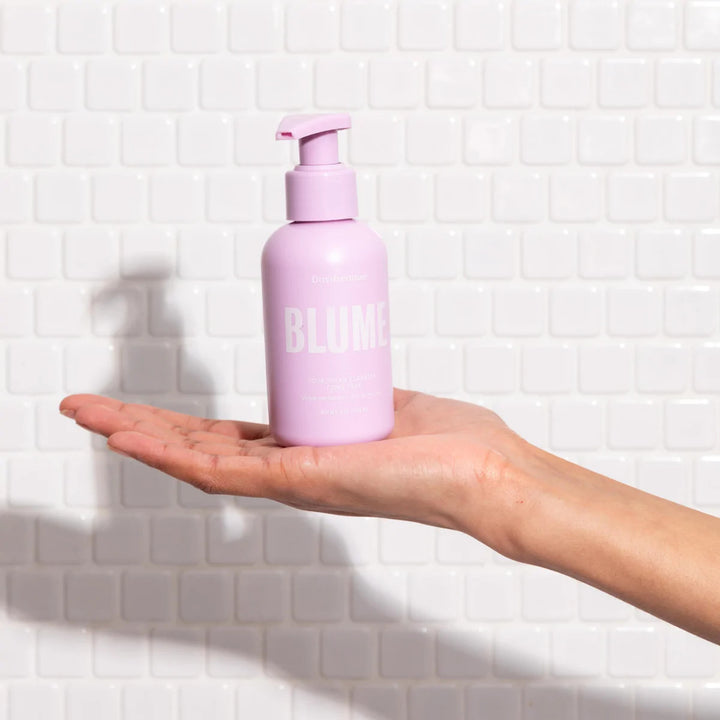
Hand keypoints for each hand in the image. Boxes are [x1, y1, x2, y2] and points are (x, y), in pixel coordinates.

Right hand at [59, 389, 531, 560]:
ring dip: (140, 437)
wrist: (486, 473)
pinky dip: (171, 456)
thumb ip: (354, 387)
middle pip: (201, 447)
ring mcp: (292, 481)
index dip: (181, 422)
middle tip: (91, 405)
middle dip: (143, 426)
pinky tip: (131, 439)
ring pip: (198, 460)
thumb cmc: (449, 444)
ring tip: (89, 416)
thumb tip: (343, 355)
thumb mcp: (385, 399)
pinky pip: (223, 473)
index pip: (228, 438)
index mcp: (306, 452)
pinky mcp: (302, 482)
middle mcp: (291, 473)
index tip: (151, 403)